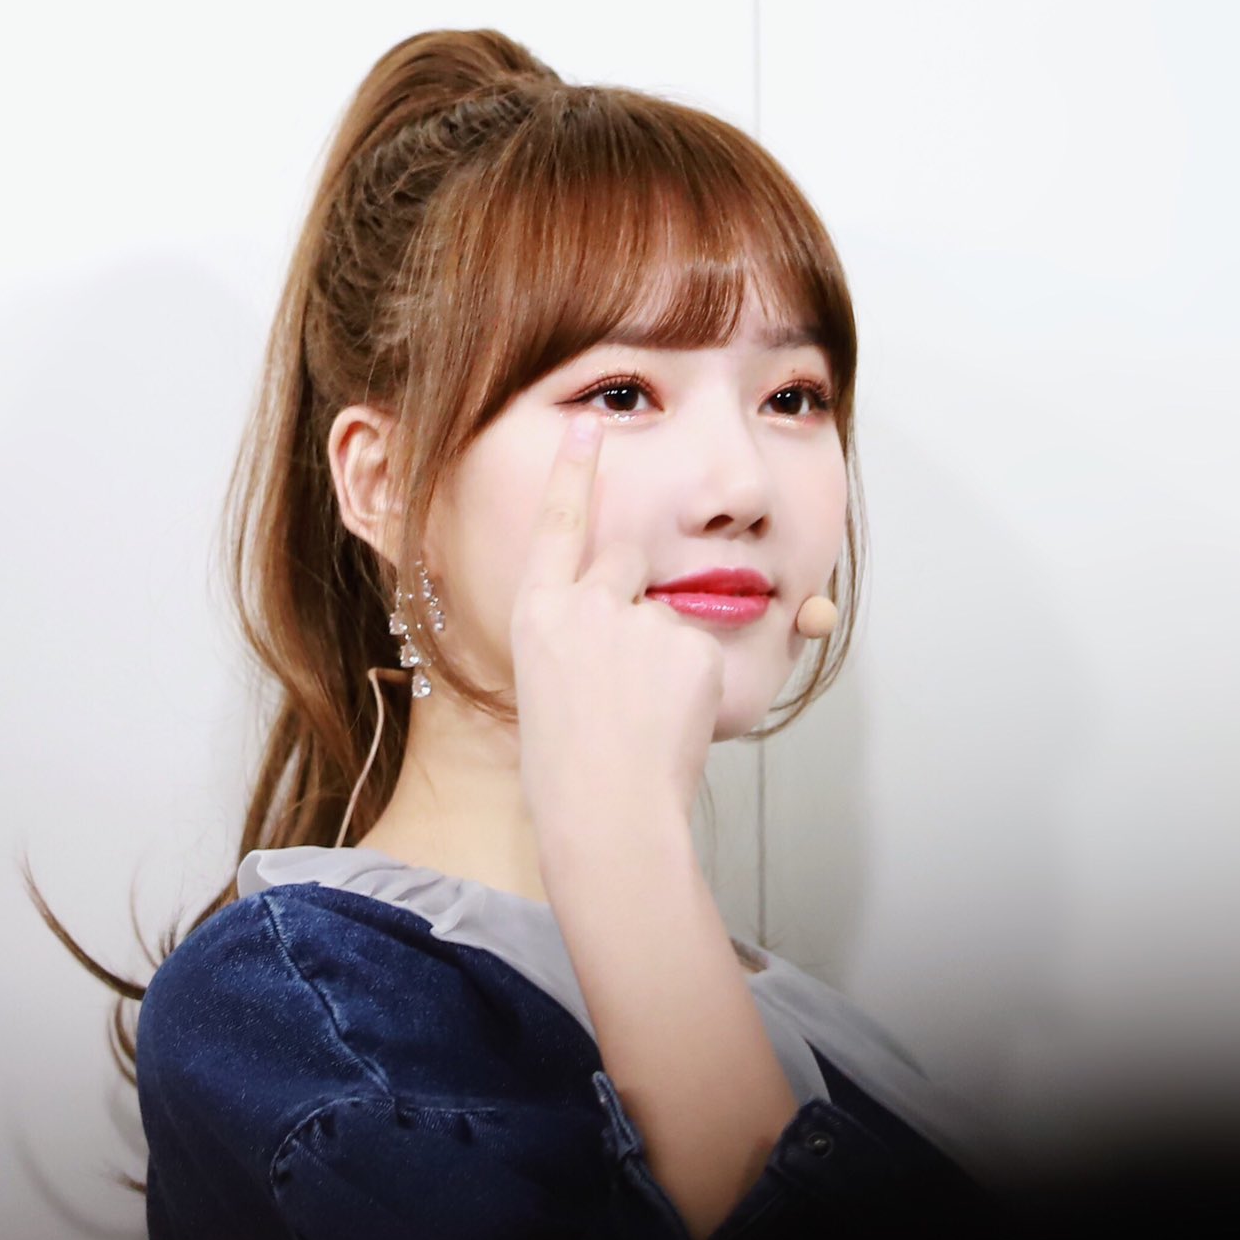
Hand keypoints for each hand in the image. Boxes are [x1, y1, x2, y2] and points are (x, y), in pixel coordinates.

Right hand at [512, 412, 724, 832]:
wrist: (606, 814)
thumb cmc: (572, 770)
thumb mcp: (550, 688)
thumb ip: (581, 638)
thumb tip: (617, 622)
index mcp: (537, 615)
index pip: (558, 525)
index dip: (575, 473)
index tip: (589, 425)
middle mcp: (584, 605)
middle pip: (631, 561)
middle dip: (641, 595)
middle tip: (631, 669)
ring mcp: (637, 621)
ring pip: (672, 614)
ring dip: (669, 654)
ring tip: (647, 716)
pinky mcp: (687, 645)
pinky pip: (702, 651)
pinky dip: (694, 684)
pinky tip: (671, 722)